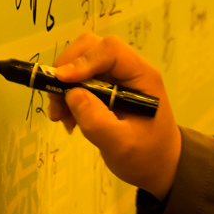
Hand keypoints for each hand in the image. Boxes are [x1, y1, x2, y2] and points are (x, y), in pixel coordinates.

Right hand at [48, 33, 180, 199]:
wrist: (158, 165)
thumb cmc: (147, 155)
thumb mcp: (122, 145)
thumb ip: (97, 121)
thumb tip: (72, 94)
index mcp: (142, 75)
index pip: (111, 50)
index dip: (84, 60)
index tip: (61, 80)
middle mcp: (128, 68)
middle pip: (91, 47)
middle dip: (67, 70)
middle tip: (55, 99)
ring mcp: (115, 76)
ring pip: (80, 61)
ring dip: (63, 85)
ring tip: (59, 116)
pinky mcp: (103, 86)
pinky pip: (78, 79)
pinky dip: (66, 95)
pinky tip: (67, 118)